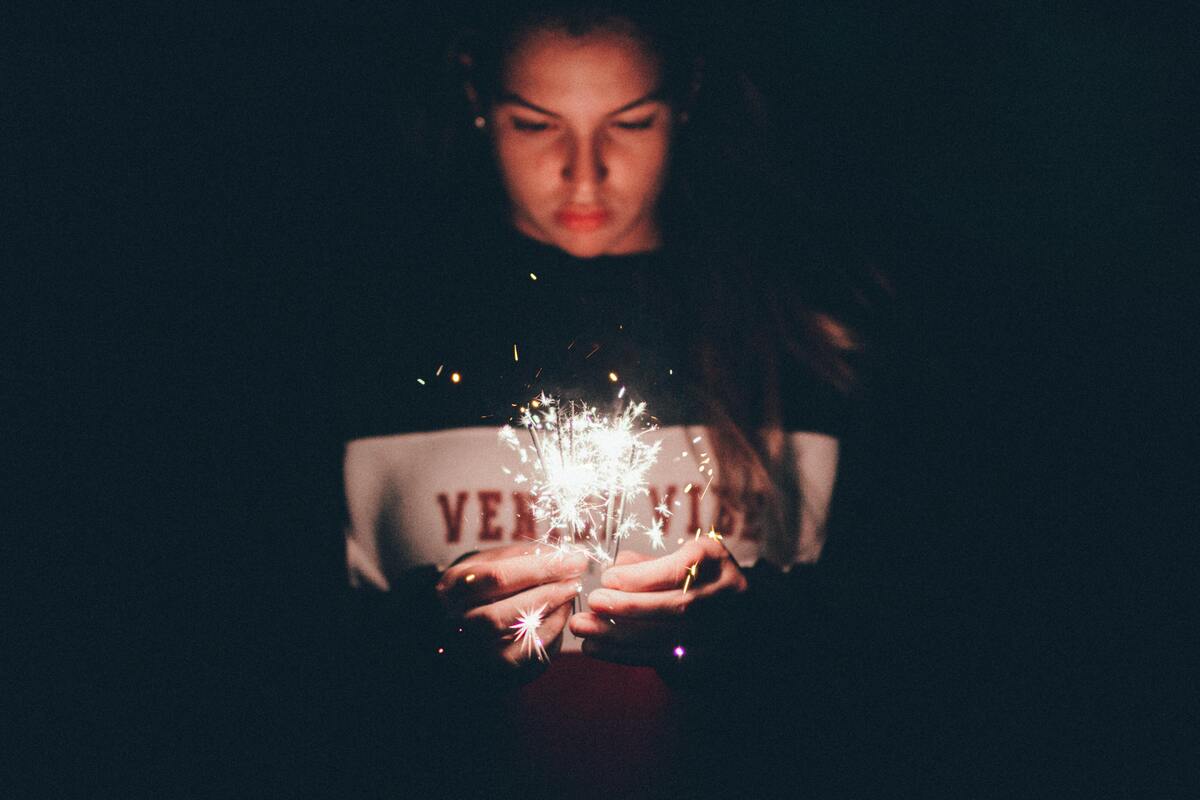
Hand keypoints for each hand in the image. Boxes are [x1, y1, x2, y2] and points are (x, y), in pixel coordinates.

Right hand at [435, 544, 587, 676]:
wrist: (467, 623)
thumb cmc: (486, 584)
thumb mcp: (492, 561)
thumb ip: (521, 556)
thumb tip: (562, 553)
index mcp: (451, 588)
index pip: (497, 577)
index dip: (539, 568)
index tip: (573, 558)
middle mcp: (456, 622)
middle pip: (503, 610)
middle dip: (547, 592)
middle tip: (575, 577)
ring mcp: (473, 648)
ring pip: (515, 634)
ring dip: (551, 610)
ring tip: (570, 590)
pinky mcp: (495, 667)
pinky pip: (528, 650)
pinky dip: (551, 629)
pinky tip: (563, 610)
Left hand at [569, 535, 747, 666]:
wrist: (730, 610)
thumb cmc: (690, 575)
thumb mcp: (674, 556)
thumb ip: (646, 563)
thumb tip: (615, 568)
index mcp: (715, 559)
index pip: (681, 569)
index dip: (642, 577)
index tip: (608, 578)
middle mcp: (726, 596)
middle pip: (677, 607)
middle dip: (629, 606)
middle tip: (593, 602)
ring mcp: (720, 631)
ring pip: (667, 637)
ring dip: (618, 634)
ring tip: (582, 627)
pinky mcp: (704, 659)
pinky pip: (659, 659)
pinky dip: (622, 654)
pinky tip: (594, 646)